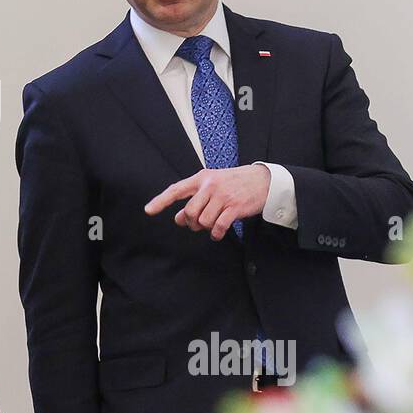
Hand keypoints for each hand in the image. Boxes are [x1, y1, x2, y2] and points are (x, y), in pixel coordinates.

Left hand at [144, 164, 269, 240]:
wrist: (264, 180)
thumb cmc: (235, 183)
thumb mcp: (213, 186)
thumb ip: (195, 199)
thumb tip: (178, 218)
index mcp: (202, 178)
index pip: (176, 190)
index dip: (161, 201)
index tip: (148, 210)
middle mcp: (210, 185)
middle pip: (189, 212)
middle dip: (191, 223)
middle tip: (198, 224)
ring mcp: (223, 196)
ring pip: (203, 221)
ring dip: (206, 228)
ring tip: (212, 225)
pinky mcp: (235, 207)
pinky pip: (218, 226)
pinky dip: (216, 233)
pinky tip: (218, 233)